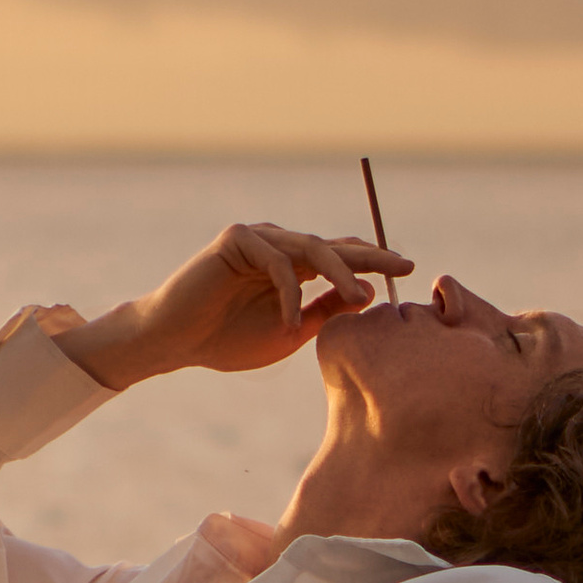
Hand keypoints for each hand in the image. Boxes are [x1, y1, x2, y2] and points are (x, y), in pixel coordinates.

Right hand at [46, 222, 411, 392]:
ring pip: (313, 249)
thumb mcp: (290, 332)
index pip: (341, 258)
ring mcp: (259, 239)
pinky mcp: (238, 239)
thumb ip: (324, 313)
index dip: (373, 263)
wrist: (174, 343)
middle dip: (372, 257)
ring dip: (341, 274)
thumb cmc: (226, 341)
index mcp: (294, 266)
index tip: (407, 272)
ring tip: (362, 298)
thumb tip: (367, 295)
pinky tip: (289, 323)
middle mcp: (280, 246)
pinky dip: (288, 294)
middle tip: (404, 265)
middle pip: (336, 246)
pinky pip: (277, 262)